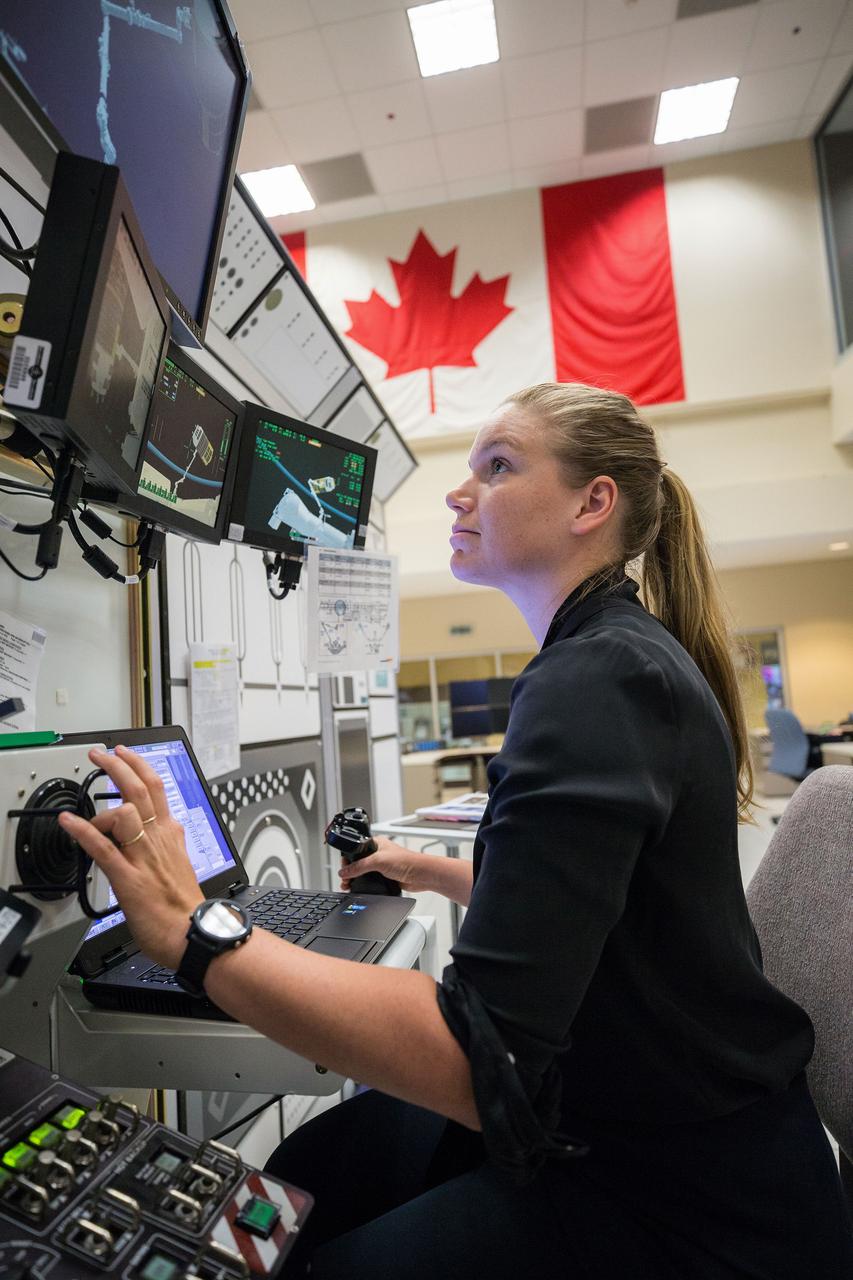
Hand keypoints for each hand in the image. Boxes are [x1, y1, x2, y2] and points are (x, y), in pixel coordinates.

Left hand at [59, 745, 202, 968]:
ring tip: (81, 802)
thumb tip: (161, 831)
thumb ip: (168, 843)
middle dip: (118, 764)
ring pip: (124, 810)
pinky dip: (83, 831)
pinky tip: (68, 822)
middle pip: (140, 788)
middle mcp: (159, 838)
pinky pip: (103, 848)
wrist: (193, 932)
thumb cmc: (185, 906)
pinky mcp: (128, 877)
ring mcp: (143, 856)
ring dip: (100, 803)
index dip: (139, 766)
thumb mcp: (181, 863)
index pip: (157, 788)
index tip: (124, 754)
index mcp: (171, 834)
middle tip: (101, 753)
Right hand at [337, 837, 435, 893]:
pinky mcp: (385, 877)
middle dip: (350, 871)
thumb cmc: (406, 861)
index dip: (348, 858)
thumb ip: (359, 866)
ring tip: (348, 885)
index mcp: (376, 843)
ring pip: (363, 873)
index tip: (343, 868)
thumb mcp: (378, 861)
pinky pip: (370, 881)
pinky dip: (363, 885)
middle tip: (344, 879)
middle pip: (358, 862)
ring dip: (355, 879)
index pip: (356, 849)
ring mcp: (381, 866)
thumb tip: (345, 871)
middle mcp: (378, 854)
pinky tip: (359, 888)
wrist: (420, 875)